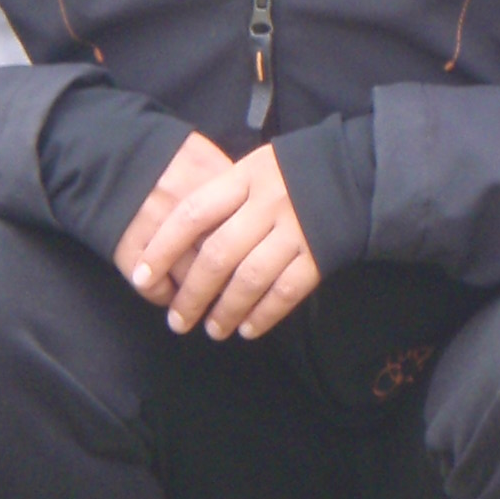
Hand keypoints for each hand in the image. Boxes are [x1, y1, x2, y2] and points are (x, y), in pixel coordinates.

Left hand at [122, 141, 321, 341]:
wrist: (357, 172)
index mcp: (244, 178)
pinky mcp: (320, 254)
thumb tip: (179, 237)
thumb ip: (223, 196)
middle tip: (177, 320)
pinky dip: (264, 314)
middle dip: (192, 294)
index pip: (192, 215)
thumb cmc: (294, 172)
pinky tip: (248, 329)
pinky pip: (286, 291)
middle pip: (217, 255)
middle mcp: (267, 204)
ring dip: (226, 310)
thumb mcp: (255, 168)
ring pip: (250, 279)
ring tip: (212, 330)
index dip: (162, 248)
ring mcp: (296, 230)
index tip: (142, 277)